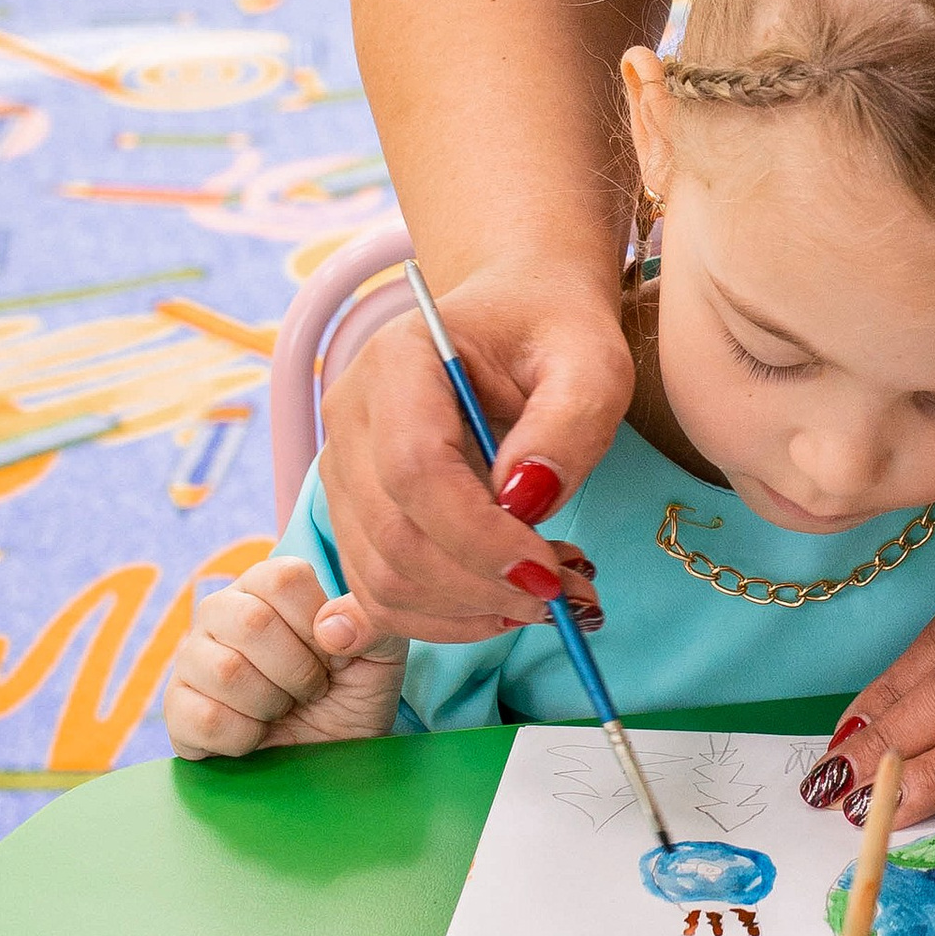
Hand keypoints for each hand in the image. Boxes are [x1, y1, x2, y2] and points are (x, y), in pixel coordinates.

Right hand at [167, 555, 411, 757]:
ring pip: (226, 672)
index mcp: (267, 585)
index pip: (283, 578)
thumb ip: (371, 624)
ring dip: (272, 704)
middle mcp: (221, 611)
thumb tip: (331, 630)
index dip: (317, 624)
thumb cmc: (351, 693)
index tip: (333, 655)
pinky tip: (258, 735)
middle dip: (298, 671)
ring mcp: (191, 658)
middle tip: (311, 689)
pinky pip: (204, 718)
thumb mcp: (381, 656)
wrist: (329, 756)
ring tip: (284, 710)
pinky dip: (245, 737)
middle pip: (250, 622)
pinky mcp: (177, 708)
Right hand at [317, 267, 628, 643]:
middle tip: (566, 593)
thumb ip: (570, 422)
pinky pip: (380, 592)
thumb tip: (527, 501)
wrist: (515, 318)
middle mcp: (350, 415)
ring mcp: (342, 468)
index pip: (414, 470)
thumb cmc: (552, 331)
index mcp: (397, 360)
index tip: (546, 569)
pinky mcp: (355, 512)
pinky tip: (506, 598)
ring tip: (550, 591)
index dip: (478, 537)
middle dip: (482, 586)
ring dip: (469, 610)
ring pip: (381, 578)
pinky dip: (445, 616)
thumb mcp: (591, 362)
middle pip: (392, 536)